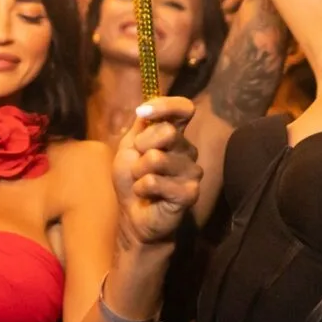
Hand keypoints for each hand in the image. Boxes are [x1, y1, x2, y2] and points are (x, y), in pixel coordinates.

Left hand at [113, 97, 202, 246]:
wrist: (133, 215)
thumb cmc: (131, 179)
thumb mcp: (129, 147)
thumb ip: (140, 127)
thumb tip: (145, 108)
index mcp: (174, 135)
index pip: (184, 109)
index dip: (166, 106)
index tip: (142, 113)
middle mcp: (188, 150)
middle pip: (166, 132)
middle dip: (141, 147)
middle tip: (137, 164)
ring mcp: (192, 171)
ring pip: (156, 158)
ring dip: (137, 171)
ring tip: (141, 181)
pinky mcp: (190, 192)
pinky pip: (154, 182)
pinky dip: (141, 188)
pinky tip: (147, 195)